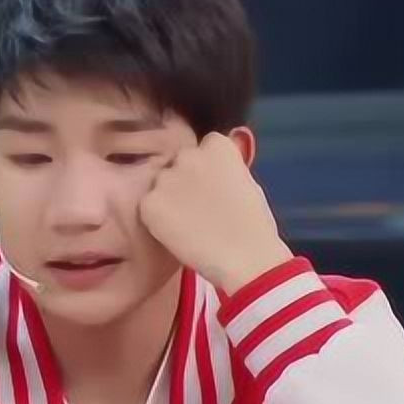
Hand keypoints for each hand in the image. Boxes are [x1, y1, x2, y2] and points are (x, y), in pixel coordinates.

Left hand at [139, 132, 293, 292]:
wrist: (245, 258)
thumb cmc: (255, 226)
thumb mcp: (247, 183)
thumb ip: (225, 168)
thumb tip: (213, 166)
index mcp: (217, 145)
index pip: (204, 147)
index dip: (208, 169)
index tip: (214, 188)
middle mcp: (188, 155)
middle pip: (179, 162)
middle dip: (185, 179)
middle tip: (198, 208)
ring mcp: (166, 179)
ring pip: (161, 184)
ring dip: (169, 198)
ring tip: (188, 224)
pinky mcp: (149, 204)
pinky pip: (149, 207)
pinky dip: (158, 220)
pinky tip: (177, 234)